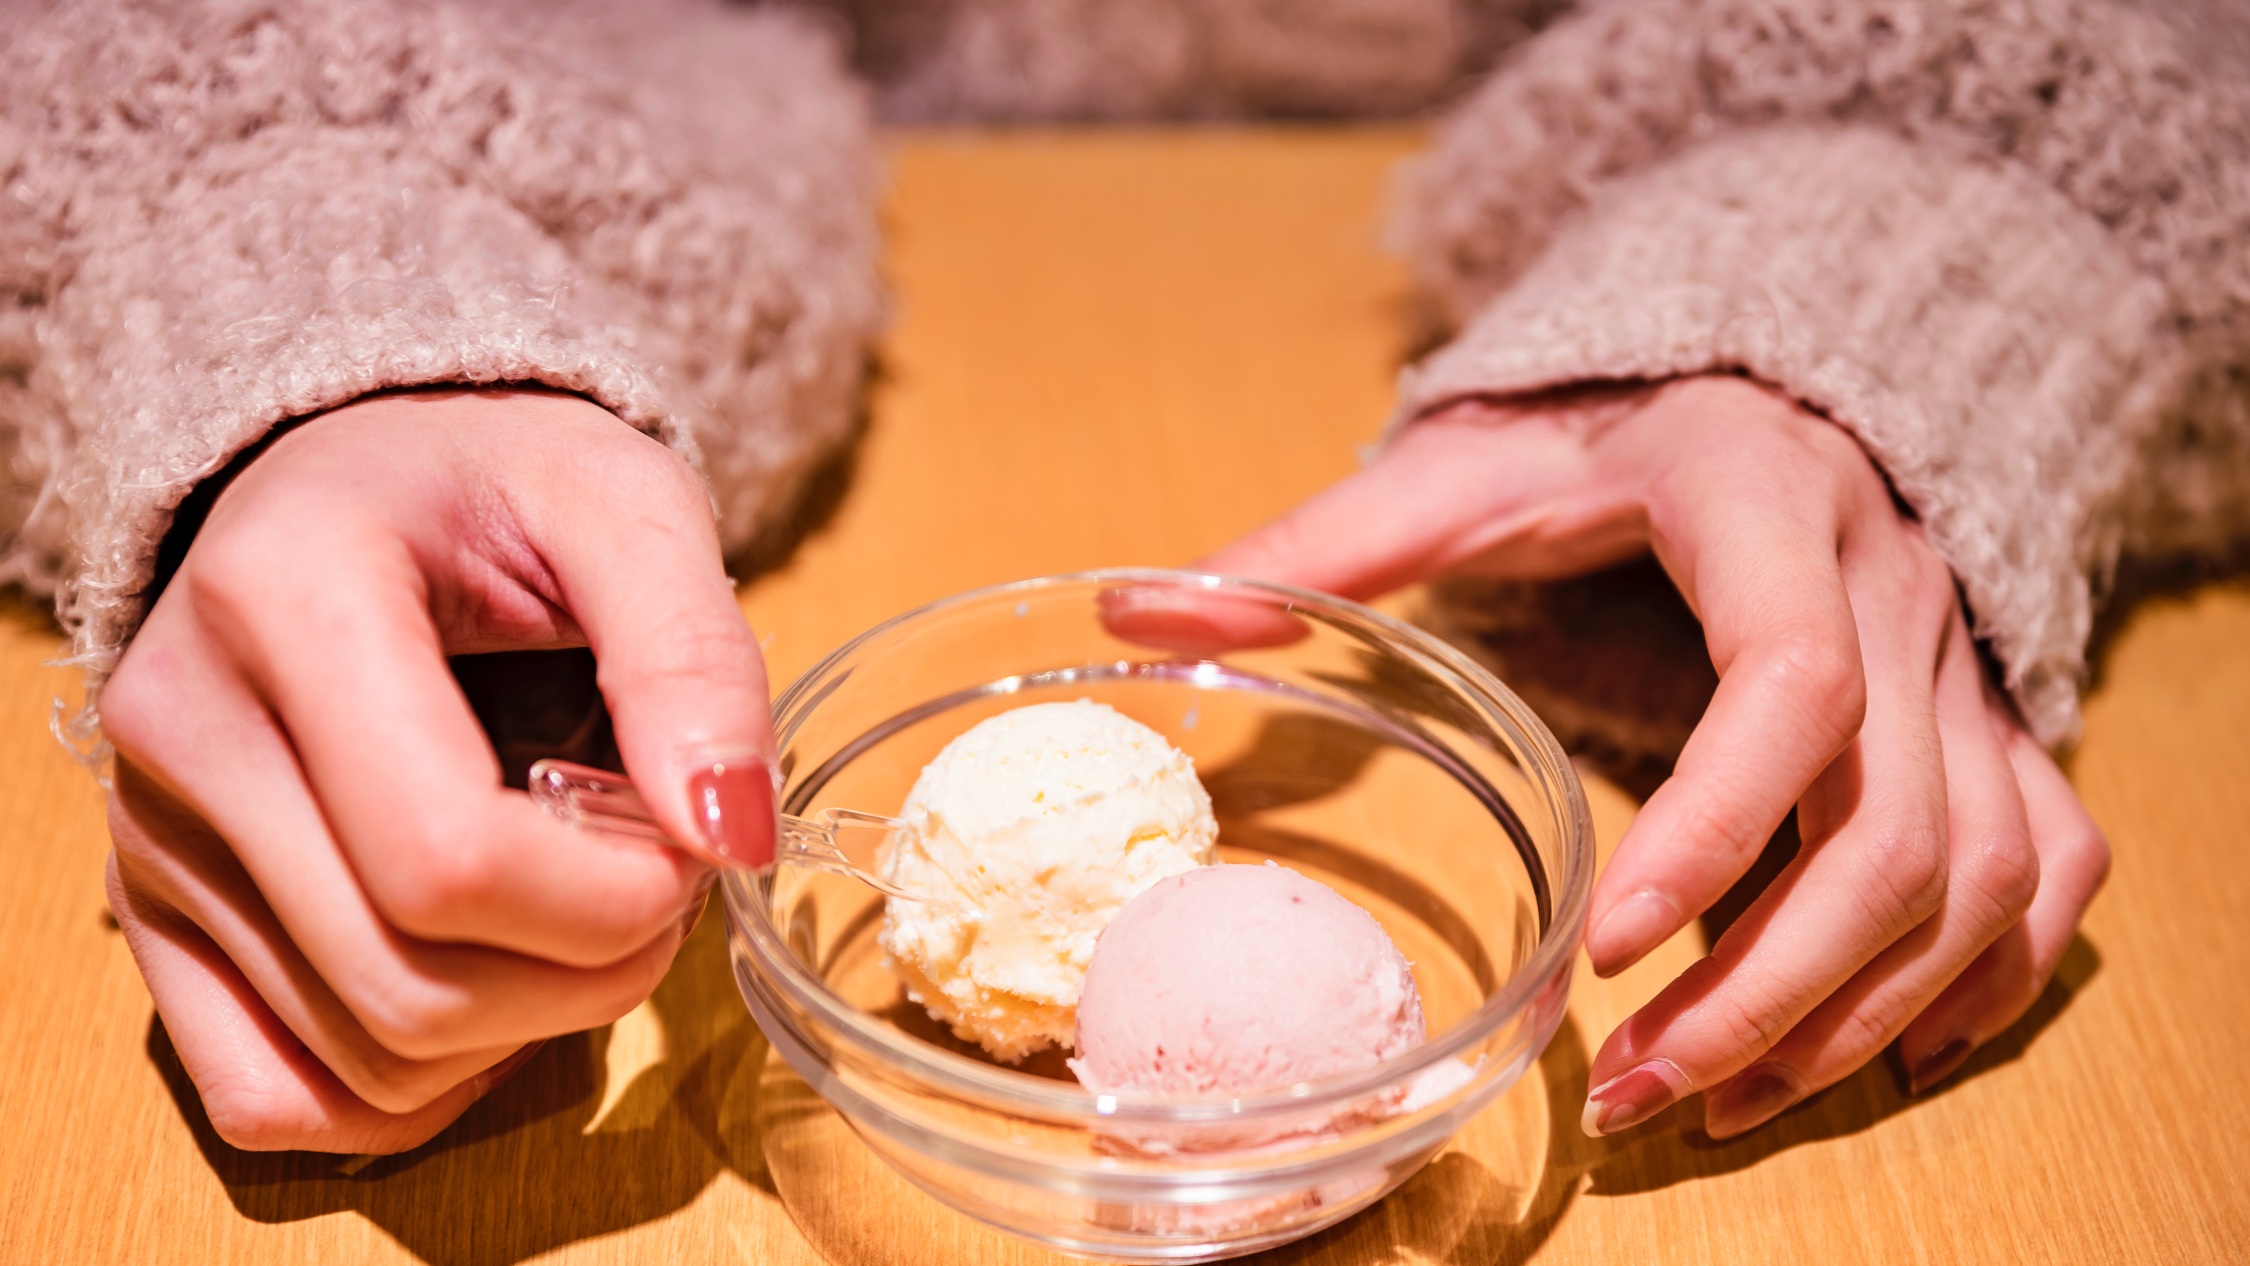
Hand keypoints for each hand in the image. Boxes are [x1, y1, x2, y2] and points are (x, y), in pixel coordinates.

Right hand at [101, 389, 777, 1152]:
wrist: (358, 475)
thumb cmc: (498, 479)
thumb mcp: (624, 502)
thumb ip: (692, 655)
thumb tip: (730, 835)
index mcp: (284, 598)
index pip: (446, 861)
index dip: (612, 900)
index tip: (688, 840)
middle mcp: (182, 730)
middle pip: (409, 986)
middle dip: (591, 973)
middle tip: (655, 881)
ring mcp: (151, 837)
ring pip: (365, 1063)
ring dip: (525, 1030)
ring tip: (577, 909)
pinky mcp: (151, 917)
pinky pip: (272, 1098)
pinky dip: (406, 1092)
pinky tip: (485, 988)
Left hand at [1200, 375, 2108, 1137]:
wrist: (1758, 372)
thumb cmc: (1595, 429)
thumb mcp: (1457, 470)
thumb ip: (1311, 544)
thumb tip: (1138, 616)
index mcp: (1759, 500)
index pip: (1790, 679)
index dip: (1713, 823)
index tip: (1609, 940)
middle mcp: (1892, 581)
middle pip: (1894, 820)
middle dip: (1776, 982)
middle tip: (1641, 1086)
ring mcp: (1963, 656)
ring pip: (1978, 868)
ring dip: (1862, 1008)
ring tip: (1717, 1093)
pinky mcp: (1992, 713)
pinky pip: (2045, 865)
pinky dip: (1983, 975)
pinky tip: (1881, 1049)